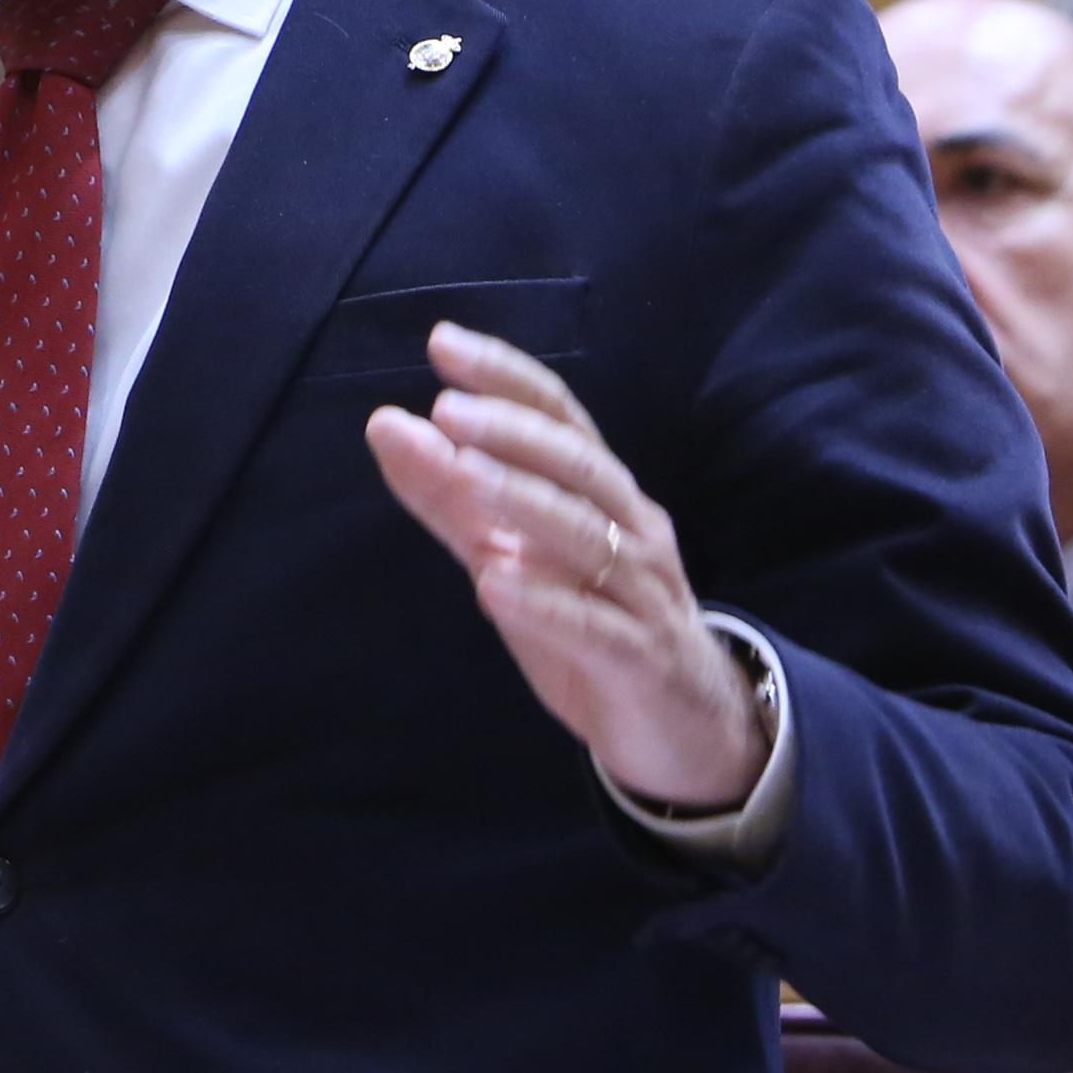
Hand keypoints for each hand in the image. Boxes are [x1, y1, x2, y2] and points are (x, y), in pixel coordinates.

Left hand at [363, 324, 760, 812]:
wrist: (684, 730)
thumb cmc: (593, 626)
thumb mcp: (513, 556)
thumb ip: (451, 498)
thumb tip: (388, 424)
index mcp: (603, 495)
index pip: (559, 417)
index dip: (506, 377)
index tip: (443, 343)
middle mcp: (632, 530)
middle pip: (579, 464)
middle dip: (514, 431)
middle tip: (448, 406)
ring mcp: (643, 593)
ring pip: (588, 535)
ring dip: (523, 501)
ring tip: (462, 476)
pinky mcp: (640, 659)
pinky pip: (595, 626)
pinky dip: (546, 603)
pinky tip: (494, 585)